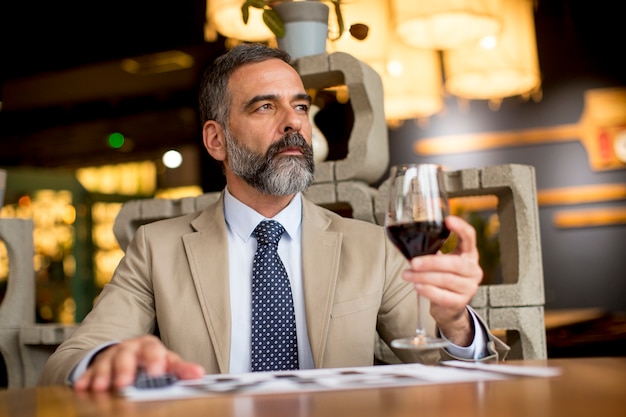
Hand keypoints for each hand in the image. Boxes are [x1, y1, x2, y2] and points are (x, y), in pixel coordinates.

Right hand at [73, 335, 204, 391]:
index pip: (153, 350)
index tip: (156, 372)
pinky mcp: (96, 367)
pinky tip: (83, 388)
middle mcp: (130, 348)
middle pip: (126, 354)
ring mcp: (111, 356)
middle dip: (125, 368)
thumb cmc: (151, 362)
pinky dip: (86, 380)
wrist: (128, 356)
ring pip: (106, 363)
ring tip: (102, 388)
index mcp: (149, 346)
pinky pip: (89, 372)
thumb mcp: (167, 363)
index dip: (155, 360)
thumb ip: (181, 369)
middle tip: (125, 383)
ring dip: (104, 376)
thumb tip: (199, 374)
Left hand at [401, 215, 482, 345]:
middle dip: (431, 263)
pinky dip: (428, 290)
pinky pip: (443, 296)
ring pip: (446, 280)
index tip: (448, 220)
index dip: (461, 228)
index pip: (470, 237)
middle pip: (455, 264)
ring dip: (423, 277)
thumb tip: (407, 242)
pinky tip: (417, 286)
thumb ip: (432, 251)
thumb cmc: (443, 277)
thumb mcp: (442, 261)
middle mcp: (473, 269)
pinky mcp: (461, 302)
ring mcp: (469, 287)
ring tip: (408, 275)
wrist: (449, 306)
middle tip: (413, 263)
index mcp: (469, 254)